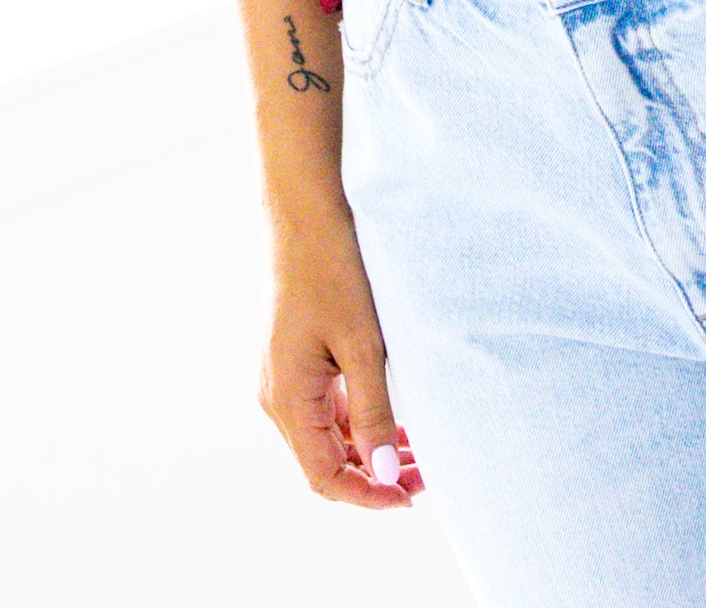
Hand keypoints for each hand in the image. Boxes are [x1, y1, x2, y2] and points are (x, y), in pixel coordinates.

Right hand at [260, 210, 424, 508]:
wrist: (304, 210)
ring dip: (369, 448)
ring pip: (327, 435)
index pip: (325, 477)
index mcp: (287, 399)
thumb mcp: (362, 344)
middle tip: (427, 475)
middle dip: (375, 475)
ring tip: (419, 450)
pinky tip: (394, 416)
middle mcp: (277, 395)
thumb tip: (385, 474)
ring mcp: (284, 375)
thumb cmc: (332, 269)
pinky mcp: (295, 357)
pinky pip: (325, 406)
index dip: (369, 496)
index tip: (413, 496)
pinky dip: (358, 420)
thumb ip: (373, 412)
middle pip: (325, 461)